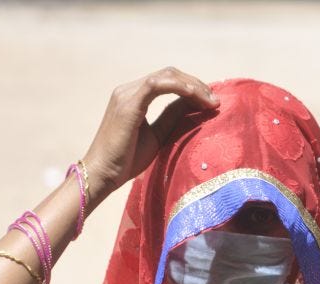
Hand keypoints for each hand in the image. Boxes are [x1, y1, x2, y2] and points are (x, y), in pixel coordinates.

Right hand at [82, 67, 219, 203]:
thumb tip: (194, 105)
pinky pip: (157, 86)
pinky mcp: (128, 104)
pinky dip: (179, 88)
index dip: (192, 86)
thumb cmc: (127, 159)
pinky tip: (195, 97)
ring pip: (166, 76)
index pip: (168, 80)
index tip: (212, 101)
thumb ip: (172, 117)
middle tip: (215, 100)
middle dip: (196, 84)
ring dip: (192, 86)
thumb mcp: (158, 135)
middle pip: (169, 74)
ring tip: (210, 101)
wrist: (103, 173)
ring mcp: (126, 94)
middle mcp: (128, 90)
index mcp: (134, 96)